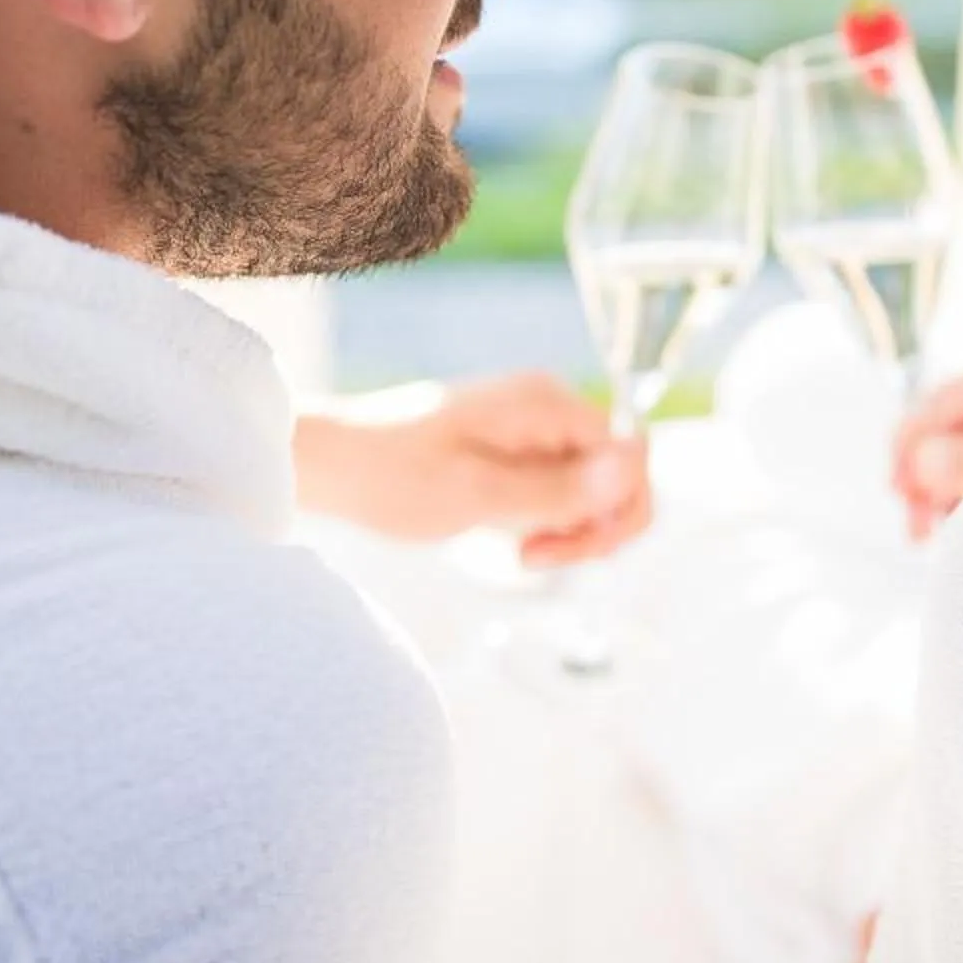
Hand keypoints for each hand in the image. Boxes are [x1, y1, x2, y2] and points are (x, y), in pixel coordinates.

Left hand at [293, 372, 653, 567]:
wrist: (328, 464)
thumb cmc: (390, 474)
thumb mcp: (476, 495)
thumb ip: (558, 489)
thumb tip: (635, 467)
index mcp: (545, 403)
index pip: (632, 453)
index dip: (616, 510)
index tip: (561, 549)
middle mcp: (547, 408)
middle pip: (618, 472)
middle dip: (593, 526)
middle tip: (535, 559)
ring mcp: (531, 430)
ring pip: (590, 488)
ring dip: (567, 530)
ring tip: (514, 551)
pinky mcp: (514, 453)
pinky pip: (557, 490)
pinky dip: (544, 523)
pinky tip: (505, 540)